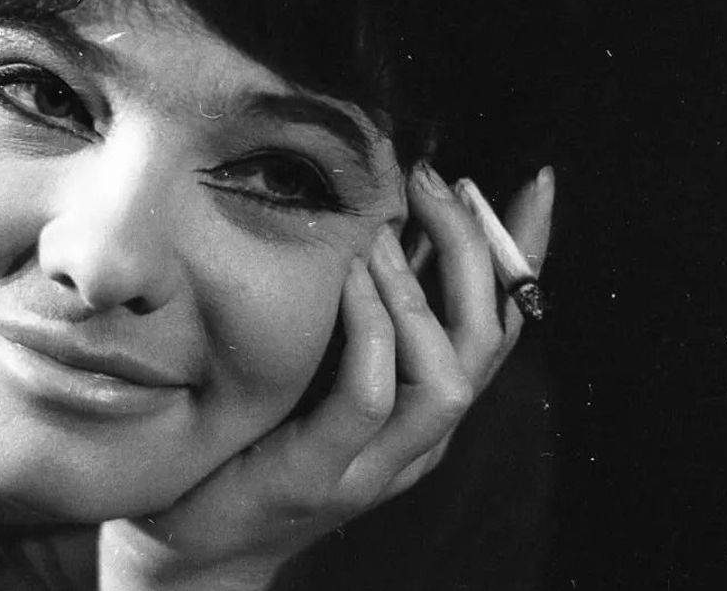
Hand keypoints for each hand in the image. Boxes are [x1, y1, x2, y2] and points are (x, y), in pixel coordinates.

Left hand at [97, 165, 555, 589]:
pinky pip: (370, 397)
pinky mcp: (318, 476)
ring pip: (448, 376)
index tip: (534, 181)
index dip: (521, 255)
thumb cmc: (251, 442)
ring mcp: (373, 464)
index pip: (496, 323)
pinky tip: (349, 278)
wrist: (192, 544)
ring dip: (422, 291)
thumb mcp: (316, 366)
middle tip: (438, 183)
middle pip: (485, 341)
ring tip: (383, 232)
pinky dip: (372, 332)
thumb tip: (378, 220)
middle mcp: (416, 439)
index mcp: (422, 407)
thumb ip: (358, 312)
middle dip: (475, 252)